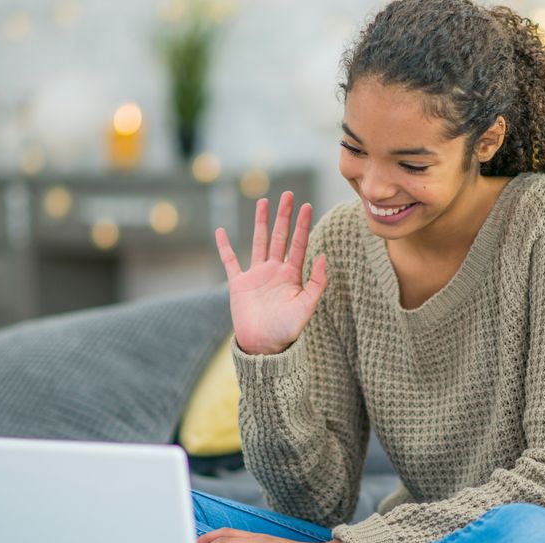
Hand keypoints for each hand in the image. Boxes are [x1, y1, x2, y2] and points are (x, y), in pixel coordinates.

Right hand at [214, 191, 327, 355]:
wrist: (263, 346)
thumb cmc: (287, 330)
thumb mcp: (306, 307)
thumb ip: (316, 283)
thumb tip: (324, 256)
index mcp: (291, 275)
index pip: (298, 244)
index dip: (302, 225)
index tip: (307, 206)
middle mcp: (274, 271)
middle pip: (280, 237)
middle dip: (284, 216)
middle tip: (288, 195)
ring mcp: (256, 275)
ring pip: (258, 242)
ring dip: (261, 222)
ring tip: (262, 202)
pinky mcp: (238, 283)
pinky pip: (229, 260)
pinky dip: (224, 246)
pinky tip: (221, 230)